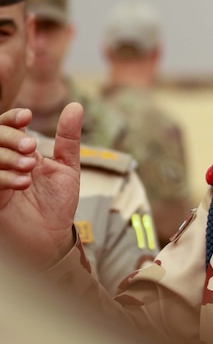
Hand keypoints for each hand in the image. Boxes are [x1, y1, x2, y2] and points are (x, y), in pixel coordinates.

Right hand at [0, 104, 81, 265]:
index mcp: (19, 151)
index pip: (7, 125)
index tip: (27, 116)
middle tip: (31, 148)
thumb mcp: (67, 167)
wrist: (51, 237)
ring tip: (29, 166)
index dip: (13, 118)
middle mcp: (3, 161)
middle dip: (11, 137)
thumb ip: (68, 138)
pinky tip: (23, 183)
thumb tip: (75, 106)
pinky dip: (5, 177)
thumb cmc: (57, 203)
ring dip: (8, 156)